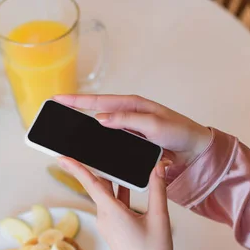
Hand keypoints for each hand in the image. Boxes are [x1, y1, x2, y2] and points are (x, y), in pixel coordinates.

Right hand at [54, 94, 211, 164]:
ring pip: (100, 129)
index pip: (98, 101)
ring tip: (66, 132)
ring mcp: (128, 129)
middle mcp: (127, 115)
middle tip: (55, 114)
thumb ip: (128, 120)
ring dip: (85, 130)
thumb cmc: (179, 132)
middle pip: (94, 113)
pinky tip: (90, 150)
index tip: (57, 99)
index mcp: (132, 105)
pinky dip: (99, 144)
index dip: (76, 100)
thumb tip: (101, 119)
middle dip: (74, 112)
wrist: (194, 149)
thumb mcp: (154, 125)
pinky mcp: (131, 142)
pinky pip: (110, 142)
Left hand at [57, 157, 172, 249]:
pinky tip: (129, 184)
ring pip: (106, 195)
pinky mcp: (113, 228)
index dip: (76, 168)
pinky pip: (112, 205)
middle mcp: (105, 217)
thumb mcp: (159, 217)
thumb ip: (158, 189)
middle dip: (97, 168)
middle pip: (98, 186)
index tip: (62, 157)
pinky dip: (119, 193)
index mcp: (112, 213)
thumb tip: (158, 167)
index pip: (91, 184)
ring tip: (117, 162)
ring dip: (112, 180)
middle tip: (95, 149)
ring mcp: (108, 223)